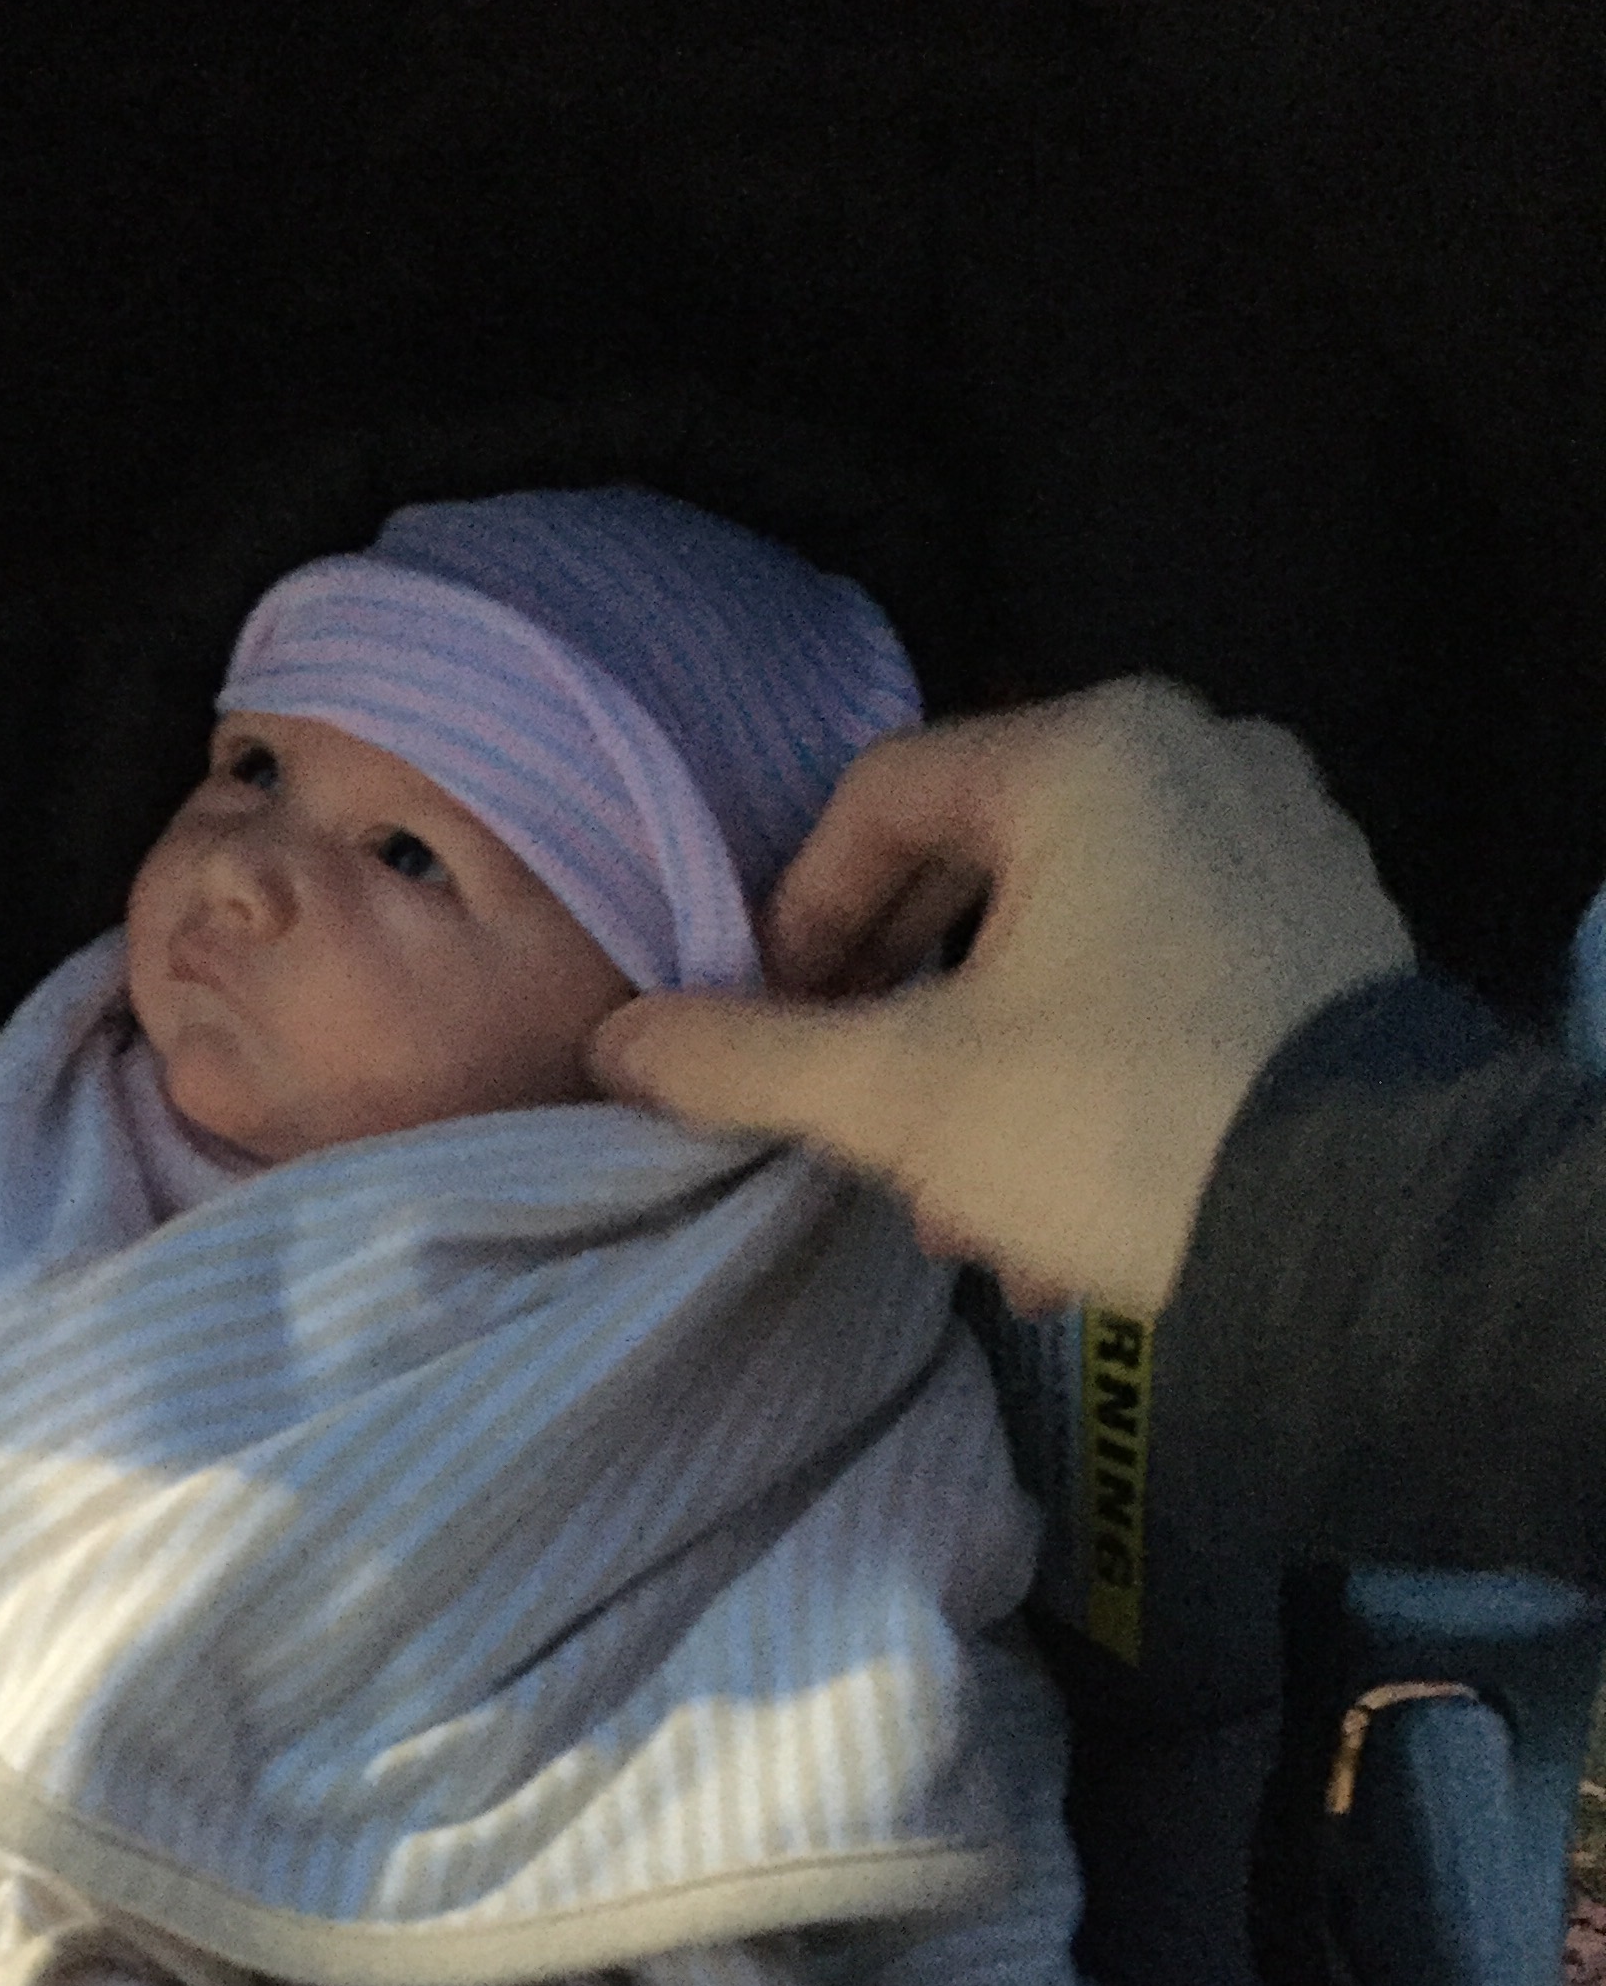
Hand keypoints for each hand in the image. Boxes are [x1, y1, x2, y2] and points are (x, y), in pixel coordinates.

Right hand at [587, 674, 1417, 1319]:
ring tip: (968, 1200)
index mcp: (1088, 751)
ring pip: (1077, 936)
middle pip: (982, 868)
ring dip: (994, 1061)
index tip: (773, 1025)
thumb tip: (614, 1042)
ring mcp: (1286, 840)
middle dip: (903, 1010)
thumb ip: (748, 1056)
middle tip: (860, 1118)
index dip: (797, 916)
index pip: (880, 800)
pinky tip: (1073, 1198)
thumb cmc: (1120, 1121)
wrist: (1371, 1234)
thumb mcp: (904, 1094)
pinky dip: (1099, 1060)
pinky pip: (1173, 969)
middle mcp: (1199, 756)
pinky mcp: (1340, 932)